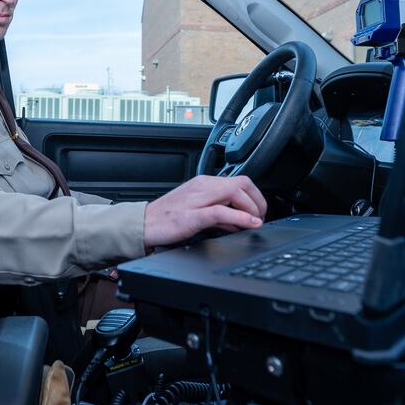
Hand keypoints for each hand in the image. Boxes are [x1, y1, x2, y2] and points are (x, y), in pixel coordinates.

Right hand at [143, 175, 266, 247]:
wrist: (143, 224)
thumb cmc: (167, 218)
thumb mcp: (197, 210)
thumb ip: (220, 212)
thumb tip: (242, 221)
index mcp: (204, 183)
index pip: (239, 181)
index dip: (256, 196)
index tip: (259, 211)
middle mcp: (202, 186)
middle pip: (242, 183)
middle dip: (258, 201)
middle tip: (260, 218)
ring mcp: (197, 199)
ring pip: (235, 192)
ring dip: (252, 208)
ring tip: (256, 222)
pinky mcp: (191, 215)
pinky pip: (220, 211)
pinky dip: (240, 217)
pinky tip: (249, 224)